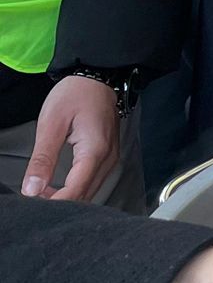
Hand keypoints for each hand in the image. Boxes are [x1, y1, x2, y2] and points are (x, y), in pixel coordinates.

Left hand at [20, 75, 118, 199]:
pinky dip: (74, 189)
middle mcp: (108, 159)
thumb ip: (42, 159)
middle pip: (84, 196)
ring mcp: (111, 158)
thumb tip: (32, 188)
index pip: (75, 191)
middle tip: (32, 199)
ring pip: (89, 191)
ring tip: (40, 193)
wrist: (98, 78)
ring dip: (66, 197)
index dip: (53, 203)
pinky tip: (56, 187)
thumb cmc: (76, 94)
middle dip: (59, 203)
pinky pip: (92, 182)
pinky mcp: (108, 157)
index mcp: (95, 151)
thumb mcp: (51, 123)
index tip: (32, 204)